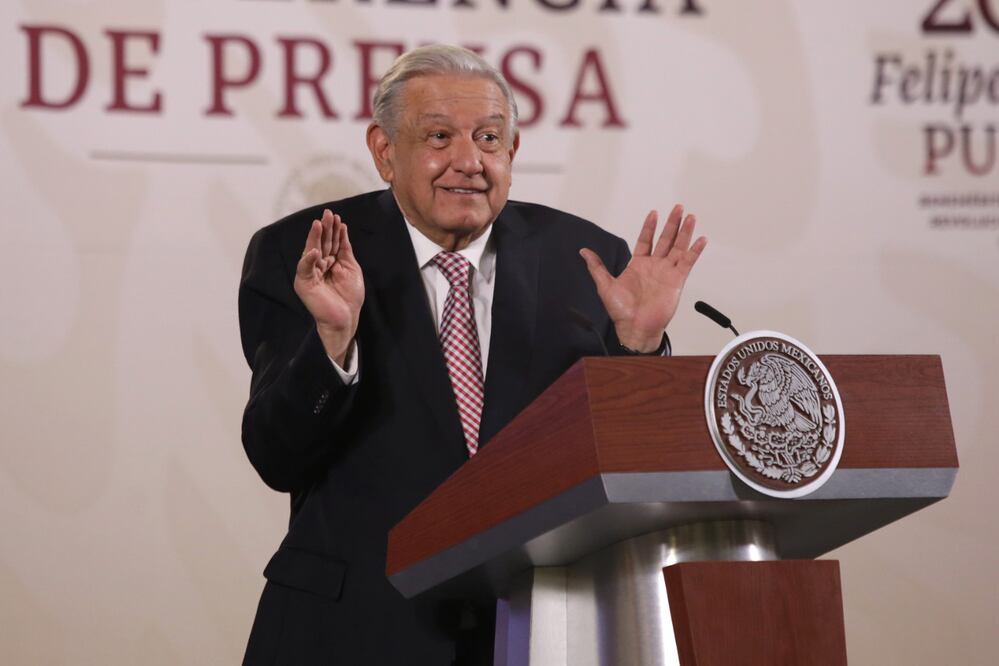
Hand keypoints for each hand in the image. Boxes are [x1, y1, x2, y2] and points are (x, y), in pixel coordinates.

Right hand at [294, 209, 364, 364]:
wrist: (346, 317)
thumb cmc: (349, 296)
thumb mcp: (350, 267)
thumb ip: (345, 250)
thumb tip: (343, 230)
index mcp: (329, 262)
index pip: (330, 242)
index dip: (334, 230)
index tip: (337, 217)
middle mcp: (318, 265)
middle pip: (320, 243)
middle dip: (324, 229)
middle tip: (327, 214)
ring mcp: (310, 273)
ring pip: (311, 251)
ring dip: (315, 238)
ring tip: (319, 224)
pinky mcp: (304, 283)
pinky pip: (304, 269)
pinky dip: (308, 260)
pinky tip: (314, 250)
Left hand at [580, 205, 706, 351]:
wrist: (635, 327)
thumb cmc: (621, 311)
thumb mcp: (605, 285)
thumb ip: (597, 267)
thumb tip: (584, 252)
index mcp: (638, 265)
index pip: (646, 240)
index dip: (649, 227)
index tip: (654, 213)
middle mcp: (654, 266)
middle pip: (665, 239)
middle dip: (672, 223)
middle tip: (678, 208)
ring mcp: (667, 272)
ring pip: (678, 247)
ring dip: (685, 232)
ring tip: (690, 217)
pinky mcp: (677, 280)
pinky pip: (688, 262)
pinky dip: (695, 251)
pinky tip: (701, 239)